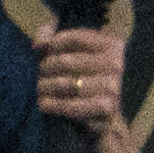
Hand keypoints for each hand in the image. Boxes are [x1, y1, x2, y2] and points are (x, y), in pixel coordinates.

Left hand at [32, 18, 126, 133]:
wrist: (107, 114)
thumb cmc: (86, 78)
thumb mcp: (76, 55)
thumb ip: (55, 43)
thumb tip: (38, 44)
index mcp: (112, 45)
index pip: (73, 38)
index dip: (52, 45)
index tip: (43, 53)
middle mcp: (115, 63)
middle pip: (66, 62)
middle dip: (46, 68)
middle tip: (39, 74)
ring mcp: (113, 86)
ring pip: (67, 84)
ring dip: (46, 86)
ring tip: (39, 89)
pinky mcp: (107, 107)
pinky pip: (73, 105)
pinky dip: (54, 104)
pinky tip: (43, 103)